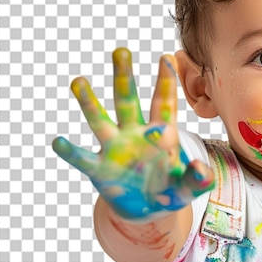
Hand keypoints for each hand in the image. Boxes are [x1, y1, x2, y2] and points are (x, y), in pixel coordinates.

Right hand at [53, 48, 213, 219]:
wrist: (147, 210)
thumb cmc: (170, 190)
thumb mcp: (188, 187)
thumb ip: (198, 179)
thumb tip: (202, 171)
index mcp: (161, 132)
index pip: (164, 103)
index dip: (166, 81)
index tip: (167, 57)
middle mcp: (134, 133)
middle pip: (128, 101)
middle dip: (124, 77)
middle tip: (121, 51)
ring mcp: (115, 148)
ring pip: (100, 120)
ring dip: (89, 103)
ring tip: (79, 81)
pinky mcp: (100, 169)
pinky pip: (83, 158)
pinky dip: (71, 152)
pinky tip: (59, 142)